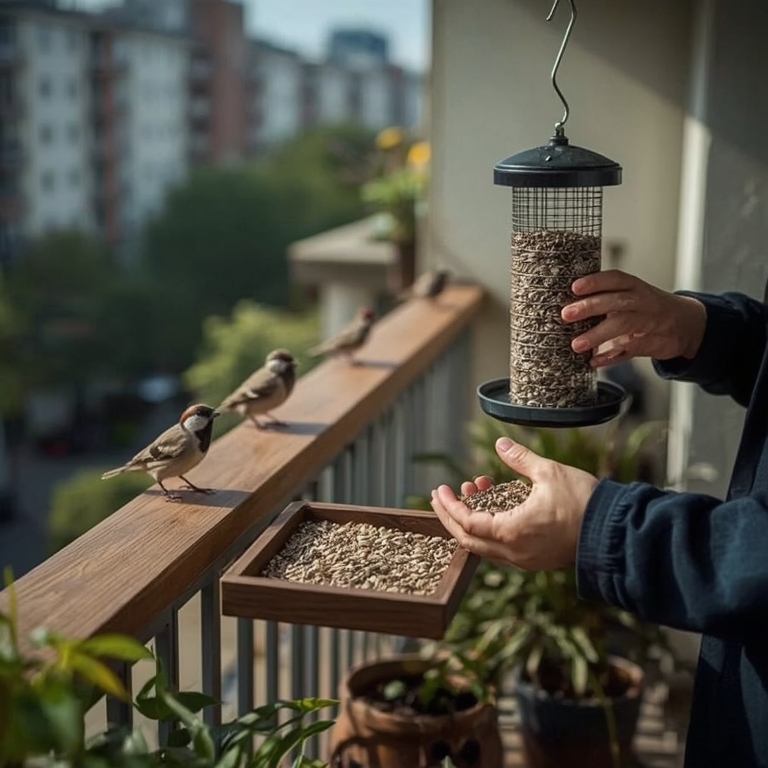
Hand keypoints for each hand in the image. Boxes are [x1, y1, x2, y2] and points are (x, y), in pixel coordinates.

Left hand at [430, 437, 597, 569]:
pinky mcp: (534, 559)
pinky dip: (490, 526)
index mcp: (512, 533)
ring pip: (484, 544)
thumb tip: (500, 443)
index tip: (442, 490)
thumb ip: (519, 458)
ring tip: (474, 488)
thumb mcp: (548, 472)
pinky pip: (501, 546)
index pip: (466, 523)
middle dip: (451, 515)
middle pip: (468, 539)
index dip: (451, 506)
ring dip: (472, 517)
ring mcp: (524, 559)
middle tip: (441, 495)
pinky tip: (495, 502)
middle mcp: (513, 552)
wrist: (614, 532)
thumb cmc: (584, 502)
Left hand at [562, 270, 705, 367]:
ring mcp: (648, 322)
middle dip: (590, 307)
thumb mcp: (632, 295)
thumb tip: (569, 305)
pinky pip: (628, 350)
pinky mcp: (650, 344)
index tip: (575, 287)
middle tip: (566, 314)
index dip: (596, 281)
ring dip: (598, 335)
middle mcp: (642, 302)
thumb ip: (606, 298)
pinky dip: (609, 357)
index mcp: (635, 287)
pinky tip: (594, 361)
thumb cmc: (648, 307)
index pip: (616, 279)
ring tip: (576, 344)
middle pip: (617, 301)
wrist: (687, 324)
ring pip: (623, 325)